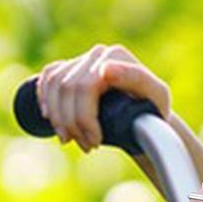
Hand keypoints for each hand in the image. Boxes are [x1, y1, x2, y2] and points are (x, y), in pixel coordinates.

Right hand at [36, 43, 171, 152]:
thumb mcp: (157, 97)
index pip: (86, 86)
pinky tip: (50, 119)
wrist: (147, 115)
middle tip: (88, 147)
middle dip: (73, 124)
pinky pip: (48, 79)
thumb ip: (137, 80)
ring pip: (54, 86)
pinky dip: (45, 100)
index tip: (96, 142)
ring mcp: (83, 60)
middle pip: (68, 89)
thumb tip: (104, 69)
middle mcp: (98, 54)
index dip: (85, 118)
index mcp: (116, 56)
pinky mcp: (71, 68)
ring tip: (71, 140)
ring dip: (58, 118)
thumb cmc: (154, 108)